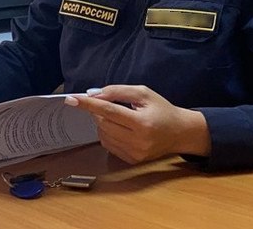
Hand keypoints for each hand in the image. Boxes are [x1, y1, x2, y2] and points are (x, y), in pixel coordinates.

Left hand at [65, 85, 210, 163]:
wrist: (180, 132)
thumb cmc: (162, 109)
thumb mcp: (143, 93)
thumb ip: (117, 92)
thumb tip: (93, 95)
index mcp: (142, 122)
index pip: (108, 111)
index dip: (88, 104)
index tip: (72, 99)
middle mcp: (138, 141)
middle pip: (103, 123)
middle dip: (98, 112)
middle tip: (105, 104)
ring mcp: (135, 153)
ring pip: (103, 135)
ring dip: (102, 123)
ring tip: (118, 117)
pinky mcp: (132, 160)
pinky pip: (108, 145)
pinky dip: (108, 133)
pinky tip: (119, 128)